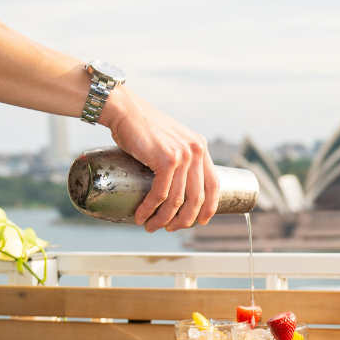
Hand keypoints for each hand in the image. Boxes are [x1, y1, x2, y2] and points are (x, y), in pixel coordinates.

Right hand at [101, 88, 219, 231]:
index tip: (200, 222)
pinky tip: (142, 216)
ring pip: (178, 199)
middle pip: (197, 197)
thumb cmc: (143, 128)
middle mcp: (197, 151)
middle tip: (170, 229)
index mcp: (201, 148)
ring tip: (151, 226)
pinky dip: (150, 208)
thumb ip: (178, 158)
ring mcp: (184, 155)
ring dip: (163, 218)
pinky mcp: (167, 159)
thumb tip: (176, 186)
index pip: (214, 184)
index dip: (209, 207)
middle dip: (184, 219)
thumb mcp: (170, 141)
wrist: (125, 110)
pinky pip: (161, 193)